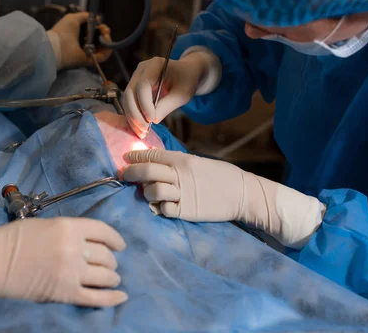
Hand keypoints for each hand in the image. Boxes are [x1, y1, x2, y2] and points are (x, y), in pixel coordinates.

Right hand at [0, 217, 127, 306]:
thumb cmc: (13, 239)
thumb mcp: (46, 224)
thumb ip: (69, 231)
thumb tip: (88, 242)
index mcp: (69, 227)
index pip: (103, 232)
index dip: (115, 239)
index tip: (119, 245)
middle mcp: (74, 249)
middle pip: (106, 255)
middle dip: (111, 260)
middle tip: (109, 264)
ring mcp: (71, 272)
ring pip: (105, 276)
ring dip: (112, 277)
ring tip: (112, 278)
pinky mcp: (65, 293)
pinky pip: (96, 298)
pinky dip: (112, 298)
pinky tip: (121, 296)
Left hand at [51, 13, 111, 68]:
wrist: (58, 46)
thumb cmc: (63, 32)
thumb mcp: (73, 18)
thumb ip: (85, 16)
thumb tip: (98, 18)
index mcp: (79, 36)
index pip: (93, 32)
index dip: (99, 27)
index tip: (101, 24)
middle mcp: (84, 45)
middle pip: (99, 39)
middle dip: (104, 33)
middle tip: (105, 30)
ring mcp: (87, 54)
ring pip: (103, 48)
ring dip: (107, 40)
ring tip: (106, 34)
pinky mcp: (90, 61)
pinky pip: (103, 56)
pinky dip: (108, 50)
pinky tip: (107, 41)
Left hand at [122, 149, 325, 247]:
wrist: (242, 193)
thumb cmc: (221, 176)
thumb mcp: (198, 162)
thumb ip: (178, 162)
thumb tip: (157, 162)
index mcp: (183, 160)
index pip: (153, 155)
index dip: (136, 156)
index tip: (126, 157)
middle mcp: (180, 175)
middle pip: (147, 172)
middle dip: (131, 173)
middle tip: (125, 175)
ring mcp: (182, 194)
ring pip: (151, 191)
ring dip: (145, 192)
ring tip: (148, 192)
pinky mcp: (186, 211)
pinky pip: (163, 209)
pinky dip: (158, 207)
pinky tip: (160, 205)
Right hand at [123, 53, 207, 138]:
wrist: (186, 73)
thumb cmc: (186, 80)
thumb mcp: (183, 93)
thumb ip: (168, 105)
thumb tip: (153, 120)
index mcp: (154, 65)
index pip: (143, 85)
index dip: (145, 104)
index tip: (151, 120)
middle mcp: (141, 70)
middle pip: (130, 93)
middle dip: (135, 113)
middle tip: (144, 130)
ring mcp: (136, 78)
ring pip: (127, 100)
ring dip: (132, 118)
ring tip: (142, 133)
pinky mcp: (135, 88)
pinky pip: (130, 104)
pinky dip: (133, 117)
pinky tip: (140, 129)